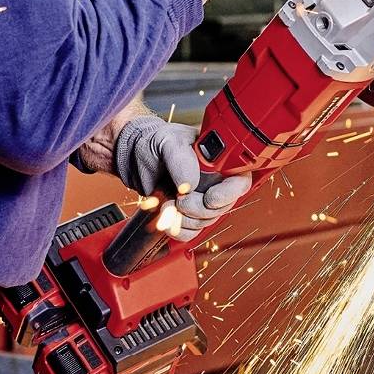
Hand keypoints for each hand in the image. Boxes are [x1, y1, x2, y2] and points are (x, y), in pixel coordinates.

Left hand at [112, 114, 252, 240]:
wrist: (132, 156)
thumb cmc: (154, 142)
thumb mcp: (168, 142)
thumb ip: (182, 160)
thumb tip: (191, 184)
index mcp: (219, 161)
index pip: (240, 182)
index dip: (228, 194)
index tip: (209, 198)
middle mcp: (214, 181)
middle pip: (222, 208)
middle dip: (198, 209)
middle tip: (179, 200)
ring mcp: (200, 199)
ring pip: (205, 223)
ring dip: (184, 219)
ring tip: (167, 204)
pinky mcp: (186, 215)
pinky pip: (190, 232)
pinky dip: (177, 229)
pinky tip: (167, 217)